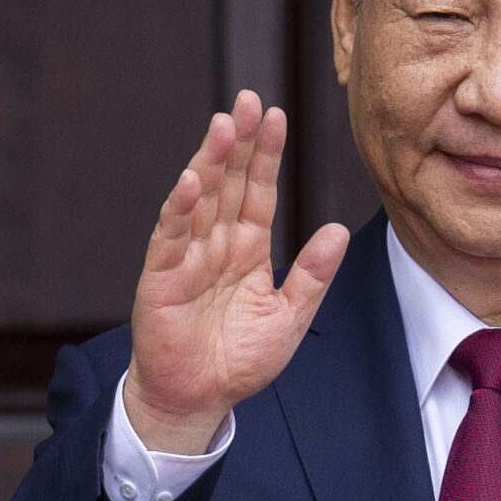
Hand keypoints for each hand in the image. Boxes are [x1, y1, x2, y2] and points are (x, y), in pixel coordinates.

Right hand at [124, 90, 349, 452]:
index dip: (266, 154)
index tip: (276, 115)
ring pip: (200, 200)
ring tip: (223, 126)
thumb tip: (338, 230)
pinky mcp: (161, 279)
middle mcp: (216, 244)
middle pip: (228, 183)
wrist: (199, 400)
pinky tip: (190, 182)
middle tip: (248, 100)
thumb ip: (312, 275)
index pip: (257, 190)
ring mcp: (187, 258)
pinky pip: (171, 238)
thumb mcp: (290, 317)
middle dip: (238, 142)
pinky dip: (179, 210)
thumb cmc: (239, 360)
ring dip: (209, 162)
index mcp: (248, 248)